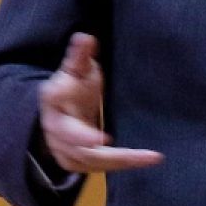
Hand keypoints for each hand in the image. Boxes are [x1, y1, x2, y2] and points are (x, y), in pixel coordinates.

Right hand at [38, 33, 163, 173]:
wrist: (56, 111)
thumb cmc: (72, 86)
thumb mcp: (75, 68)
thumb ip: (79, 55)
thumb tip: (85, 37)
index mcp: (54, 103)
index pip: (64, 120)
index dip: (81, 134)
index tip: (101, 139)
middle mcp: (55, 130)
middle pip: (80, 148)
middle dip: (110, 154)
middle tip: (143, 155)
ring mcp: (62, 149)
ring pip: (92, 161)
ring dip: (122, 161)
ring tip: (151, 158)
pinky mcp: (73, 162)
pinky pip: (98, 168)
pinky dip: (120, 165)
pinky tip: (143, 161)